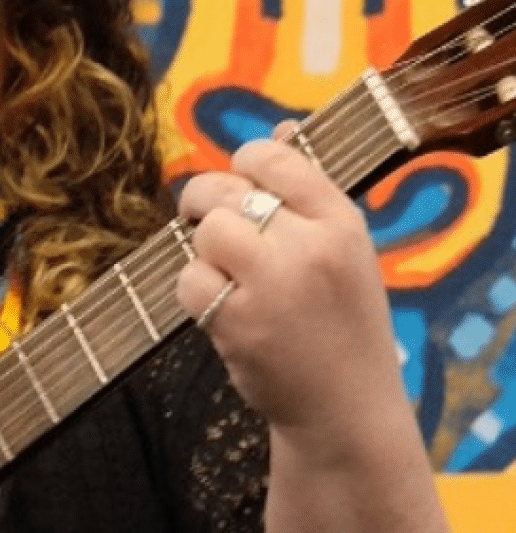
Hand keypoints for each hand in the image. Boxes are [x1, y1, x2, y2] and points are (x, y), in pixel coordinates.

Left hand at [173, 129, 401, 439]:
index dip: (243, 164)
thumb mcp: (345, 250)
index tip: (238, 185)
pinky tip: (218, 305)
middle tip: (208, 223)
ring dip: (200, 249)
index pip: (275, 158)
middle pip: (226, 190)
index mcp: (341, 221)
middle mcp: (310, 246)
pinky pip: (188, 280)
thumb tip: (277, 128)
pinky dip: (193, 290)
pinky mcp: (238, 321)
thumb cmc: (340, 322)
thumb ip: (309, 193)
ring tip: (223, 271)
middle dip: (205, 202)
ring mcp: (273, 284)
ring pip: (206, 232)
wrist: (343, 404)